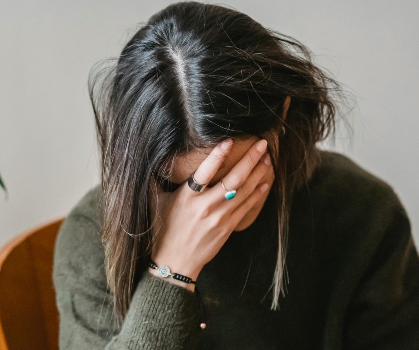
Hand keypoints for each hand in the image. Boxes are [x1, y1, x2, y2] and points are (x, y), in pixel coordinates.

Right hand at [149, 138, 271, 290]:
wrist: (175, 262)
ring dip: (258, 173)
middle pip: (233, 179)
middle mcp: (205, 206)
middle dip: (250, 160)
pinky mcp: (228, 227)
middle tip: (262, 144)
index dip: (217, 156)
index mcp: (187, 197)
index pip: (204, 172)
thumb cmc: (163, 231)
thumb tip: (151, 160)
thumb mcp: (155, 203)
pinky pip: (246, 207)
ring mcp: (219, 218)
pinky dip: (257, 194)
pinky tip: (265, 182)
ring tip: (267, 159)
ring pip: (244, 191)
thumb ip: (155, 181)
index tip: (228, 141)